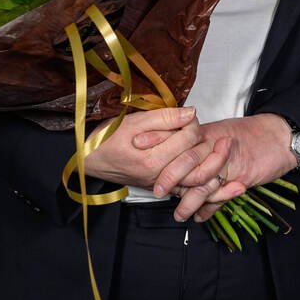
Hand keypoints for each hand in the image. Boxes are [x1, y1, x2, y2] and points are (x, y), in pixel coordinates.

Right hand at [73, 106, 205, 188]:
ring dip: (206, 158)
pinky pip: (188, 184)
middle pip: (196, 156)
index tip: (187, 114)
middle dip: (203, 139)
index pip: (188, 138)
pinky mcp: (161, 186)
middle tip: (199, 126)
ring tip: (210, 143)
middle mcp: (159, 177)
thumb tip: (191, 113)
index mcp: (152, 161)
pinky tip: (201, 159)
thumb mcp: (132, 122)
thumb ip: (163, 117)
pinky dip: (198, 173)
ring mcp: (160, 184)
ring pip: (197, 174)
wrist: (88, 160)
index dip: (192, 122)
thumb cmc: (106, 139)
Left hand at [162, 113, 299, 223]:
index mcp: (209, 133)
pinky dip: (211, 209)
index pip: (180, 137)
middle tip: (157, 190)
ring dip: (189, 202)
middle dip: (170, 175)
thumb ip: (201, 140)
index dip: (159, 140)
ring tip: (179, 215)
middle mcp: (217, 146)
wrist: (282, 137)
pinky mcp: (242, 178)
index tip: (138, 144)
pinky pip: (222, 197)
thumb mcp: (224, 129)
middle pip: (188, 159)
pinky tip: (201, 217)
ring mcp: (229, 163)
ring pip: (203, 183)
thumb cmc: (254, 133)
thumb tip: (173, 146)